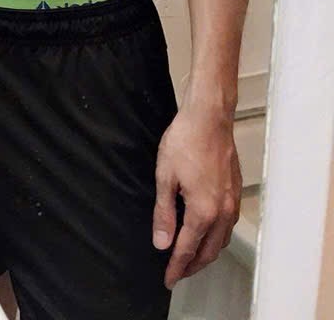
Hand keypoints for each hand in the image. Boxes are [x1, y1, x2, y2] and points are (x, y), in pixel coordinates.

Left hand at [152, 105, 241, 288]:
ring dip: (206, 254)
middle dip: (192, 266)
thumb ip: (164, 213)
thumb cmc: (184, 141)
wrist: (209, 117)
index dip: (176, 267)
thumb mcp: (165, 176)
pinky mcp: (236, 192)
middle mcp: (223, 212)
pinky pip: (228, 226)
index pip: (187, 249)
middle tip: (177, 273)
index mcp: (203, 211)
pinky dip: (216, 238)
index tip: (167, 279)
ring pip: (221, 241)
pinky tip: (206, 233)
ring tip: (190, 258)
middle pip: (208, 252)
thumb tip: (162, 243)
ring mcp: (232, 203)